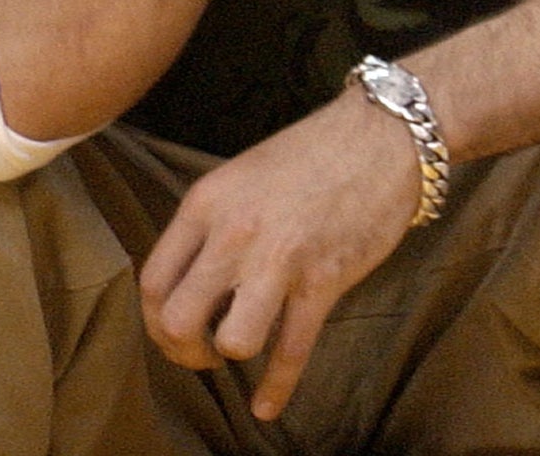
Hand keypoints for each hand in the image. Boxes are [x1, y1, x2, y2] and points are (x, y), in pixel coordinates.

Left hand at [141, 92, 419, 421]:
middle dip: (185, 349)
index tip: (175, 330)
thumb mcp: (245, 174)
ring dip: (232, 355)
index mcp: (208, 203)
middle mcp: (235, 233)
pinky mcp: (325, 279)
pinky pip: (291, 350)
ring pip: (232, 341)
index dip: (156, 320)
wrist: (385, 133)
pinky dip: (276, 388)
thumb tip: (197, 276)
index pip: (154, 280)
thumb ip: (215, 221)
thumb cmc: (317, 152)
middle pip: (179, 319)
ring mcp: (281, 259)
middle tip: (204, 350)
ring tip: (241, 350)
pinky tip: (267, 407)